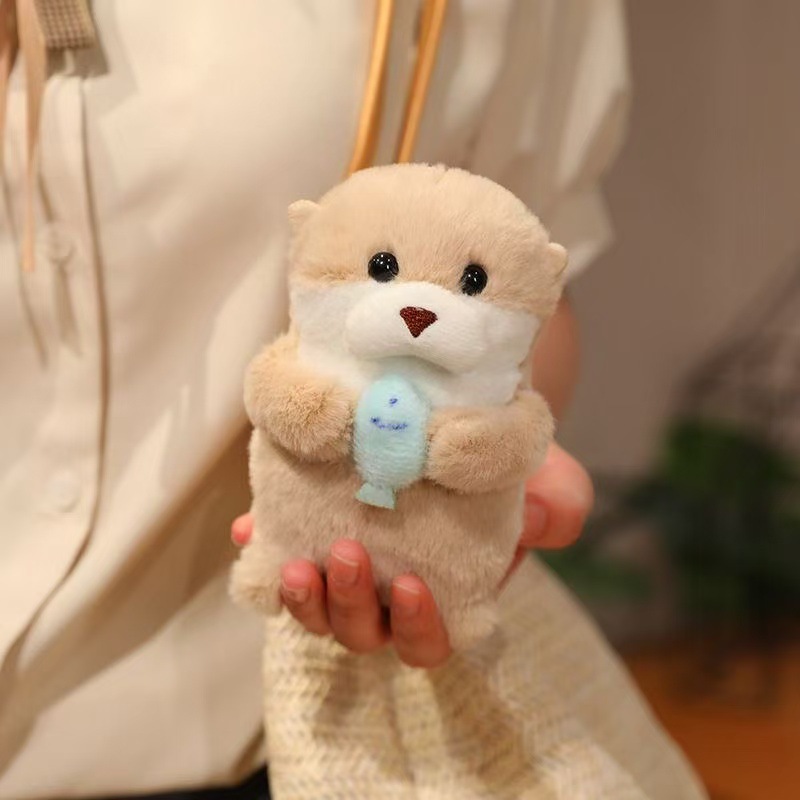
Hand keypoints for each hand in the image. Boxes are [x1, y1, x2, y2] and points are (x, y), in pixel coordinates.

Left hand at [229, 441, 591, 668]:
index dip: (420, 627)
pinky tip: (250, 529)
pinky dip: (260, 551)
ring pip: (318, 611)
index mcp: (447, 594)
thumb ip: (559, 505)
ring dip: (303, 598)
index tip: (413, 584)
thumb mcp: (546, 476)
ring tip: (296, 562)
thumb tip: (538, 520)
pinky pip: (275, 558)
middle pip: (363, 632)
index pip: (429, 639)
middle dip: (352, 607)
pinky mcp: (311, 533)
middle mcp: (392, 592)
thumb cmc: (506, 462)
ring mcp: (349, 567)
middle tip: (347, 555)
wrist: (461, 420)